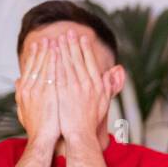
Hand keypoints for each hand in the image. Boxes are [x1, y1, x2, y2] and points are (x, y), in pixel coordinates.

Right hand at [15, 37, 58, 146]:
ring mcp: (38, 90)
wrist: (42, 140)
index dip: (34, 56)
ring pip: (45, 65)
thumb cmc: (36, 128)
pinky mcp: (48, 93)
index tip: (38, 45)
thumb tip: (17, 81)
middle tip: (47, 38)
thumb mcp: (23, 110)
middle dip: (42, 50)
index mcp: (23, 91)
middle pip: (36, 64)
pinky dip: (55, 61)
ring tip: (55, 40)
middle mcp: (29, 88)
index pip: (29, 68)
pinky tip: (60, 52)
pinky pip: (52, 72)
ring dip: (50, 51)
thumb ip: (20, 94)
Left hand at [55, 30, 113, 146]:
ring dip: (63, 48)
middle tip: (68, 31)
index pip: (90, 61)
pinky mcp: (62, 91)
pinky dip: (55, 59)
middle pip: (78, 58)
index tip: (82, 38)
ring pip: (67, 62)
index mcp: (97, 85)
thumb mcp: (105, 102)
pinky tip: (51, 52)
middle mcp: (87, 83)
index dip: (86, 48)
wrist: (79, 135)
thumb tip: (117, 71)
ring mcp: (74, 87)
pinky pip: (58, 71)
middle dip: (73, 43)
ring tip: (58, 38)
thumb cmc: (90, 121)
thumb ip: (109, 84)